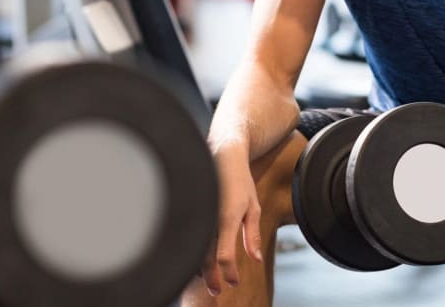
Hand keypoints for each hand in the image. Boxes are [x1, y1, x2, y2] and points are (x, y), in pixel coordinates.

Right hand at [200, 142, 264, 295]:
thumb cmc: (239, 180)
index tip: (233, 283)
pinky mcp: (192, 209)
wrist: (221, 153)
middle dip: (210, 277)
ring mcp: (199, 212)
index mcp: (227, 217)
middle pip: (205, 257)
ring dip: (199, 268)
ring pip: (194, 249)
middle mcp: (210, 217)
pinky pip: (189, 236)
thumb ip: (252, 234)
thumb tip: (255, 259)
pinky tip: (197, 261)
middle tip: (216, 291)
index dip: (228, 273)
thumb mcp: (252, 206)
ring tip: (206, 280)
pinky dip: (192, 252)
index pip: (224, 255)